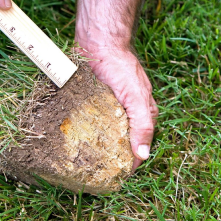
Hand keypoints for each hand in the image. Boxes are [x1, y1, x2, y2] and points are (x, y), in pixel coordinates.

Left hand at [86, 49, 158, 171]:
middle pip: (122, 141)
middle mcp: (127, 112)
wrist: (98, 43)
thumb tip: (144, 155)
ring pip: (106, 133)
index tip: (116, 177)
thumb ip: (142, 124)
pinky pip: (91, 121)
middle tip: (96, 170)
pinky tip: (77, 140)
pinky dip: (86, 131)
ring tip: (84, 160)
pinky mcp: (95, 101)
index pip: (139, 145)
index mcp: (143, 113)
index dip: (130, 162)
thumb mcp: (136, 97)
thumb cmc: (120, 67)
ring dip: (97, 145)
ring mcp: (110, 107)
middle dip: (112, 156)